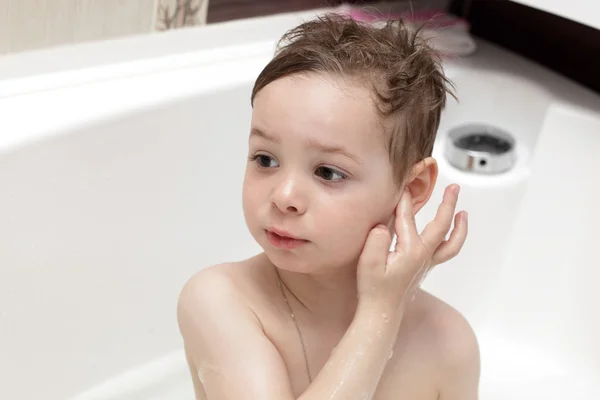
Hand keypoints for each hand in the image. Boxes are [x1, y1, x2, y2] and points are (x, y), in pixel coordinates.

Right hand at [357, 184, 467, 310]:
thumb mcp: (369, 263)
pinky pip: (447, 251)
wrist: (381, 312)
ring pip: (451, 241)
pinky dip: (453, 239)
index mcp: (411, 250)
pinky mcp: (425, 268)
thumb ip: (376, 240)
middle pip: (441, 225)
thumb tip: (384, 225)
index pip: (408, 217)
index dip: (404, 199)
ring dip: (459, 225)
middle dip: (447, 204)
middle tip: (454, 188)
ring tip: (463, 212)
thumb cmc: (374, 289)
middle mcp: (424, 255)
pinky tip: (450, 233)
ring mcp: (427, 263)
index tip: (403, 183)